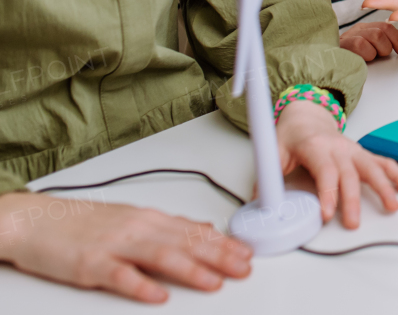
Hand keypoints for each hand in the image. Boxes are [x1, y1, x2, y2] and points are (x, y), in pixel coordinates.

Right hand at [0, 192, 251, 302]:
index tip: (247, 252)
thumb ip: (169, 226)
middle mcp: (137, 228)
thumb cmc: (82, 222)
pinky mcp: (90, 264)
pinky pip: (119, 276)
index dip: (224, 242)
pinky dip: (140, 286)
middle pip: (185, 242)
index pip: (194, 230)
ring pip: (160, 256)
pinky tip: (158, 296)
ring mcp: (114, 245)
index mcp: (149, 219)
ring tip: (215, 282)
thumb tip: (204, 228)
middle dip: (219, 256)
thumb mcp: (133, 218)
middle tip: (244, 267)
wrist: (34, 220)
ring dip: (191, 270)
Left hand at [275, 100, 397, 228]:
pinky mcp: (361, 154)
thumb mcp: (274, 151)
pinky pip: (382, 163)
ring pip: (372, 167)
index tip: (328, 214)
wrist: (307, 116)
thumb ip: (268, 176)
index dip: (328, 193)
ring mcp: (353, 150)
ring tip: (392, 205)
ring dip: (384, 187)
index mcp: (316, 146)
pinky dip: (396, 175)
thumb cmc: (292, 135)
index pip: (326, 171)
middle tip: (353, 222)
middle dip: (353, 199)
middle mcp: (339, 147)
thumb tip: (262, 202)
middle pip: (351, 174)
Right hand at [339, 22, 397, 61]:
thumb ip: (379, 47)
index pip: (387, 27)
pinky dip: (365, 54)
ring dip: (377, 51)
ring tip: (369, 58)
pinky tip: (360, 60)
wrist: (323, 68)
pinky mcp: (342, 44)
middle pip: (383, 30)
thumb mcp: (367, 53)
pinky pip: (361, 44)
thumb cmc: (349, 64)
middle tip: (380, 56)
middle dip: (387, 46)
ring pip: (376, 35)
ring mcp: (349, 35)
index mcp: (365, 29)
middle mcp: (357, 29)